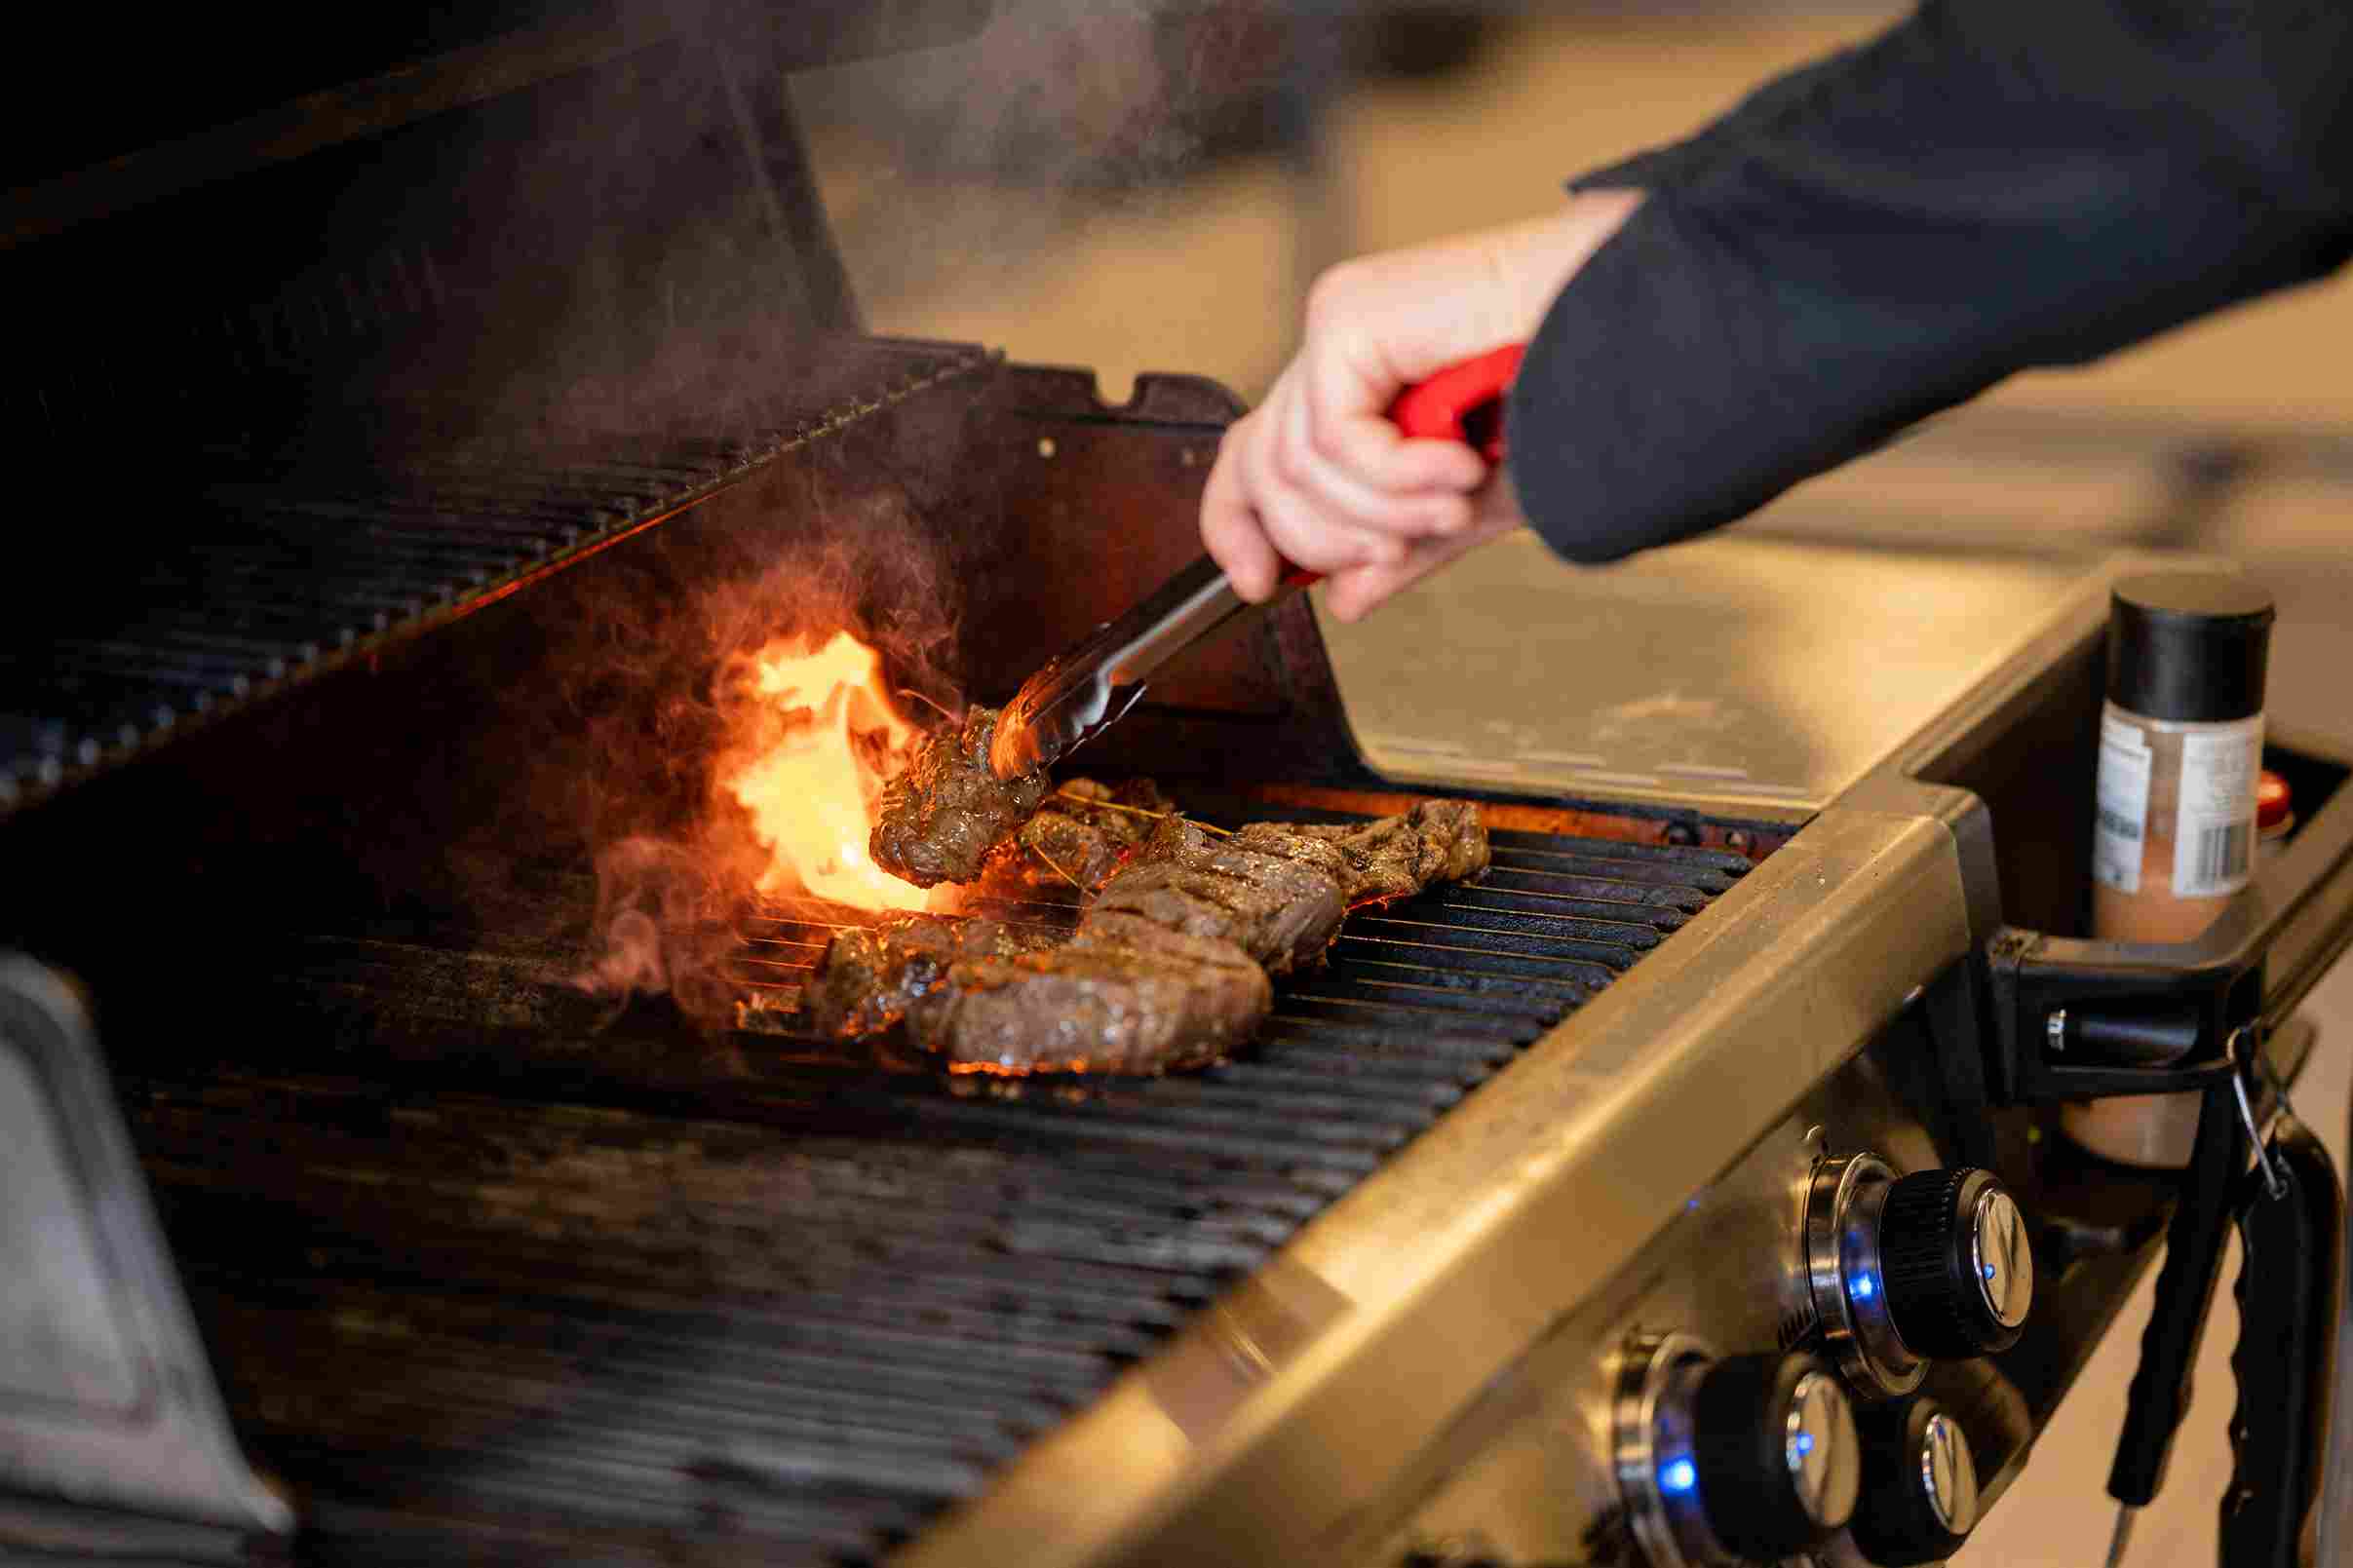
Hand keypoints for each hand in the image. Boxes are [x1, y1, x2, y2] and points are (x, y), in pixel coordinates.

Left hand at [1201, 189, 1642, 620]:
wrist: (1633, 332)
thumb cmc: (1577, 396)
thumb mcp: (1473, 502)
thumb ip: (1402, 549)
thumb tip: (1341, 599)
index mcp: (1359, 378)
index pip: (1253, 456)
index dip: (1240, 529)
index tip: (1260, 588)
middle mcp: (1338, 343)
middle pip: (1261, 469)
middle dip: (1326, 539)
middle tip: (1401, 550)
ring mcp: (1340, 322)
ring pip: (1296, 466)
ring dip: (1380, 512)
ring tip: (1453, 502)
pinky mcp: (1351, 315)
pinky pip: (1332, 436)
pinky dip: (1394, 474)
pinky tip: (1456, 464)